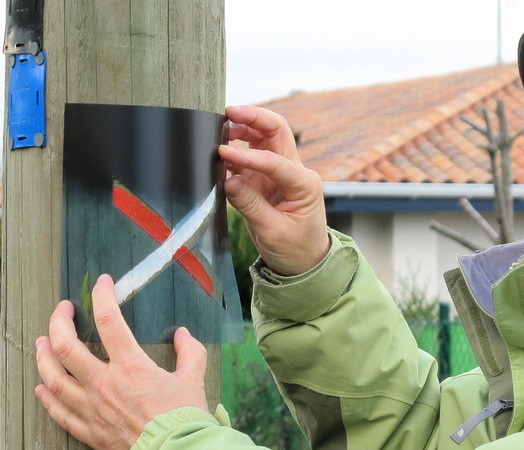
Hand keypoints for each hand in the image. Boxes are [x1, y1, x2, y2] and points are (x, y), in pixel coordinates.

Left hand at [35, 274, 209, 449]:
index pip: (109, 320)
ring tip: (41, 343)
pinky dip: (46, 398)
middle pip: (65, 346)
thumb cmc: (186, 420)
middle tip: (63, 311)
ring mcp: (91, 408)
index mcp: (130, 366)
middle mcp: (103, 384)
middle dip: (58, 322)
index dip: (102, 296)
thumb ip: (190, 354)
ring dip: (43, 356)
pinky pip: (59, 412)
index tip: (102, 283)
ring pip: (53, 377)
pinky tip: (40, 388)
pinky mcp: (89, 432)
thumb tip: (184, 336)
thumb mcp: (194, 380)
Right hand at [221, 105, 330, 275]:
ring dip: (244, 129)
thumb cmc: (295, 249)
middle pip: (276, 131)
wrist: (302, 262)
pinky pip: (250, 156)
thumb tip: (229, 180)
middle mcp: (295, 172)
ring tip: (221, 127)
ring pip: (264, 138)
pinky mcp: (265, 179)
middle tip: (229, 112)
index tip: (222, 153)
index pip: (275, 161)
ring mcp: (280, 173)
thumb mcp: (273, 232)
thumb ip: (251, 205)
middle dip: (254, 118)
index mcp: (304, 184)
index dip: (248, 156)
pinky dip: (236, 149)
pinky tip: (219, 149)